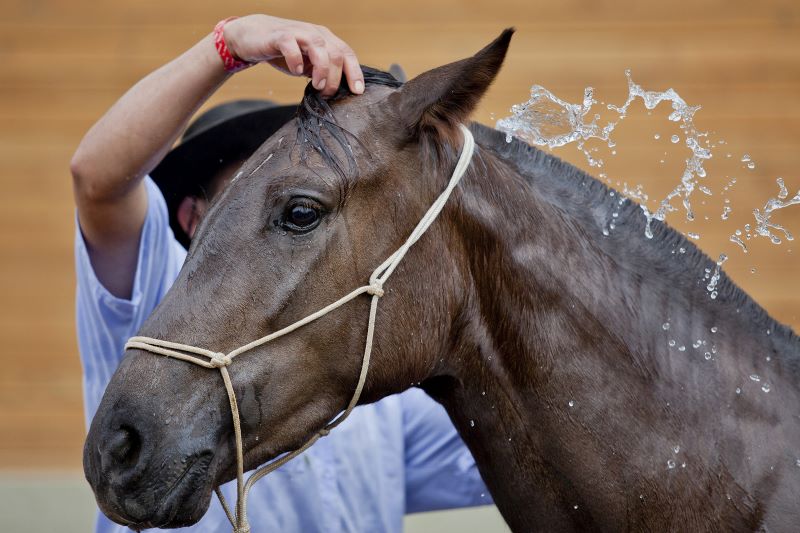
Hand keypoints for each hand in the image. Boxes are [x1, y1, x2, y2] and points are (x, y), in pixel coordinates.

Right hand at [222, 14, 363, 96]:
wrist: (253, 36)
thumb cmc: (285, 52)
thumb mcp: (308, 64)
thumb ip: (322, 73)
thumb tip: (337, 93)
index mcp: (326, 40)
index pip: (347, 54)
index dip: (355, 73)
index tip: (357, 92)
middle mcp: (315, 34)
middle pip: (336, 53)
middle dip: (335, 77)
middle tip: (326, 94)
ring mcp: (298, 33)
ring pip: (319, 47)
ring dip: (321, 69)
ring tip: (316, 85)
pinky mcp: (279, 36)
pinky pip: (291, 45)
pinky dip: (296, 59)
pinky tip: (296, 71)